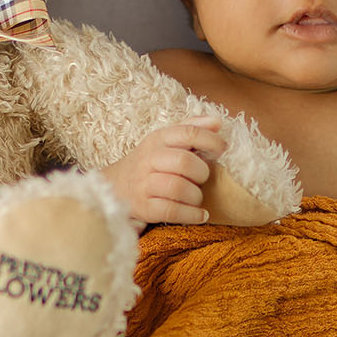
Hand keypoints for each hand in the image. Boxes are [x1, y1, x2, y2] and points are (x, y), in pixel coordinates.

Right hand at [102, 114, 225, 230]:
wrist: (115, 185)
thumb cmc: (149, 162)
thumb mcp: (165, 140)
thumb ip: (192, 128)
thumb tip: (218, 122)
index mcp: (157, 139)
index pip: (188, 133)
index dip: (210, 141)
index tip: (221, 150)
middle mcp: (149, 160)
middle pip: (185, 162)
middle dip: (201, 172)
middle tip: (202, 178)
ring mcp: (144, 185)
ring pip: (179, 188)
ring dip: (196, 196)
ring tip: (197, 197)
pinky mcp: (144, 208)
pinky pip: (172, 212)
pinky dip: (192, 215)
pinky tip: (200, 214)